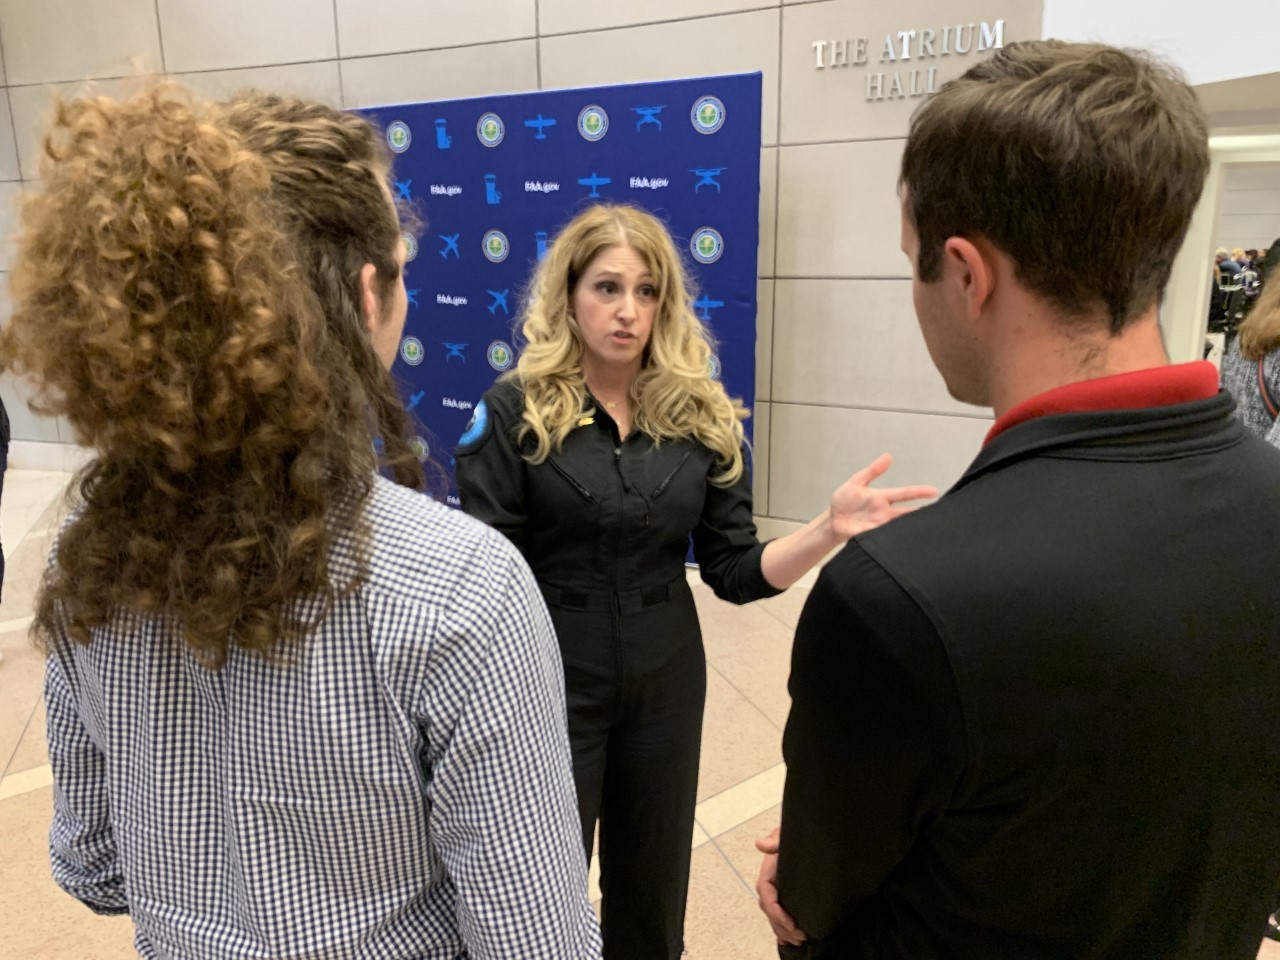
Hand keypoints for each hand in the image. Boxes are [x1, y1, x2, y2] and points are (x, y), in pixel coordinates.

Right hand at [755, 828, 805, 946]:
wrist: (805, 836)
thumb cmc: (793, 835)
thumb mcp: (785, 835)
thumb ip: (775, 839)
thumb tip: (761, 844)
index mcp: (768, 871)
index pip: (766, 895)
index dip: (776, 911)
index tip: (792, 923)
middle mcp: (770, 883)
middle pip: (770, 910)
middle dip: (782, 926)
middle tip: (801, 937)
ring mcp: (777, 890)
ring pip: (774, 915)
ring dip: (783, 931)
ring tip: (799, 941)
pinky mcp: (785, 895)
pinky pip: (779, 914)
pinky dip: (782, 929)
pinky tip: (789, 941)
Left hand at [829, 453, 937, 541]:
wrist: (832, 520)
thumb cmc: (845, 500)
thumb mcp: (857, 482)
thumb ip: (872, 471)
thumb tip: (888, 456)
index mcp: (882, 498)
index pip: (904, 494)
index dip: (919, 492)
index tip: (935, 491)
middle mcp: (884, 513)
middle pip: (907, 513)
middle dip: (922, 514)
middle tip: (939, 514)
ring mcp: (879, 526)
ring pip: (899, 527)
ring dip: (910, 528)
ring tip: (926, 529)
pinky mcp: (871, 537)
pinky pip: (885, 539)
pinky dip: (894, 541)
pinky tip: (903, 542)